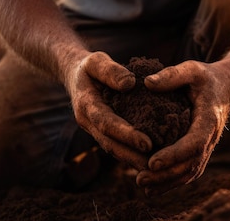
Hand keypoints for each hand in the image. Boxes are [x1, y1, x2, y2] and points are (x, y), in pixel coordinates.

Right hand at [66, 51, 152, 169]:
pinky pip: (116, 146)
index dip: (126, 134)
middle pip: (110, 144)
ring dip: (132, 160)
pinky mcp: (102, 132)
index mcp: (86, 105)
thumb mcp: (97, 61)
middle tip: (155, 164)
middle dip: (132, 155)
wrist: (74, 74)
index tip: (147, 143)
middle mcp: (88, 122)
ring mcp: (94, 129)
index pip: (107, 123)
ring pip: (113, 149)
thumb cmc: (89, 66)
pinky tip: (150, 159)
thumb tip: (130, 83)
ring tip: (156, 168)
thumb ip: (111, 70)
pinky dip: (131, 154)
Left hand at [135, 60, 229, 195]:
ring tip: (142, 185)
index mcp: (209, 119)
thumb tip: (146, 83)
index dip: (174, 155)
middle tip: (140, 179)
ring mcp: (207, 147)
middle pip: (190, 164)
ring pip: (190, 172)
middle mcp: (210, 138)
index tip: (152, 162)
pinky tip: (152, 187)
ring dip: (167, 182)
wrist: (225, 87)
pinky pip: (188, 171)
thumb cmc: (205, 78)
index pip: (194, 143)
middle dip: (166, 175)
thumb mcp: (191, 70)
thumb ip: (172, 75)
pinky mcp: (200, 151)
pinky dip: (172, 181)